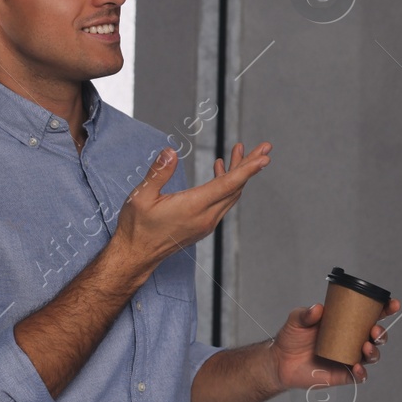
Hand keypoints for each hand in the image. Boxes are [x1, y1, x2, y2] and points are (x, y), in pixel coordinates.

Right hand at [113, 140, 270, 272]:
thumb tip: (171, 152)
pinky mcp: (203, 225)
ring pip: (230, 195)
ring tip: (240, 150)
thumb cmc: (136, 226)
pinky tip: (220, 168)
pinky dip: (227, 184)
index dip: (247, 169)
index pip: (227, 185)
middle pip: (235, 187)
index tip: (265, 158)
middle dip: (251, 165)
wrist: (136, 255)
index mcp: (193, 207)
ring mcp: (206, 223)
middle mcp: (205, 217)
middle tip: (266, 147)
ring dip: (238, 173)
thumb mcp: (141, 197)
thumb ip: (158, 173)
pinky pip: (222, 202)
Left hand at [269, 297, 401, 390]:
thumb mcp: (297, 320)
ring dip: (374, 351)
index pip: (369, 315)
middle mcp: (351, 340)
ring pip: (371, 355)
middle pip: (376, 336)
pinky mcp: (343, 374)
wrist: (279, 362)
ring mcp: (349, 357)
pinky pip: (359, 375)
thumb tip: (318, 309)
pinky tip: (357, 367)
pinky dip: (362, 372)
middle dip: (382, 333)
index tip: (392, 304)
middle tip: (374, 330)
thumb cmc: (291, 338)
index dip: (384, 309)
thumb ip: (306, 314)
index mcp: (345, 323)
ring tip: (366, 346)